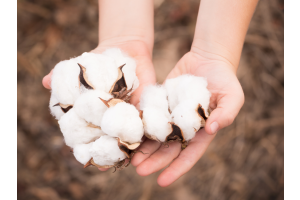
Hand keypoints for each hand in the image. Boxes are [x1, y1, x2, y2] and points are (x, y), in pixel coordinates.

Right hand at [42, 40, 155, 170]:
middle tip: (105, 161)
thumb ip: (64, 77)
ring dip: (125, 147)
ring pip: (126, 136)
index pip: (85, 136)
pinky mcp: (144, 109)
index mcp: (92, 114)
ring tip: (124, 156)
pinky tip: (143, 140)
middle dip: (105, 151)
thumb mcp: (81, 67)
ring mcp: (127, 116)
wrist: (126, 48)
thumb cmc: (100, 59)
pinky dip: (144, 132)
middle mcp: (109, 119)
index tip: (82, 155)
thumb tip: (46, 81)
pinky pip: (145, 123)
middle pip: (106, 140)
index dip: (83, 146)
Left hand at [131, 51, 243, 186]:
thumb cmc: (224, 79)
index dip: (176, 168)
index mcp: (202, 132)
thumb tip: (212, 129)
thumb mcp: (233, 96)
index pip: (189, 155)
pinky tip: (130, 134)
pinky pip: (149, 117)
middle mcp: (184, 128)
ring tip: (131, 158)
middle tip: (139, 170)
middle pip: (168, 149)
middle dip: (154, 161)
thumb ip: (226, 114)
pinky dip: (141, 127)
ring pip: (156, 136)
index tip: (162, 181)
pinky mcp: (161, 104)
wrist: (208, 59)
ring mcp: (171, 116)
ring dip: (144, 148)